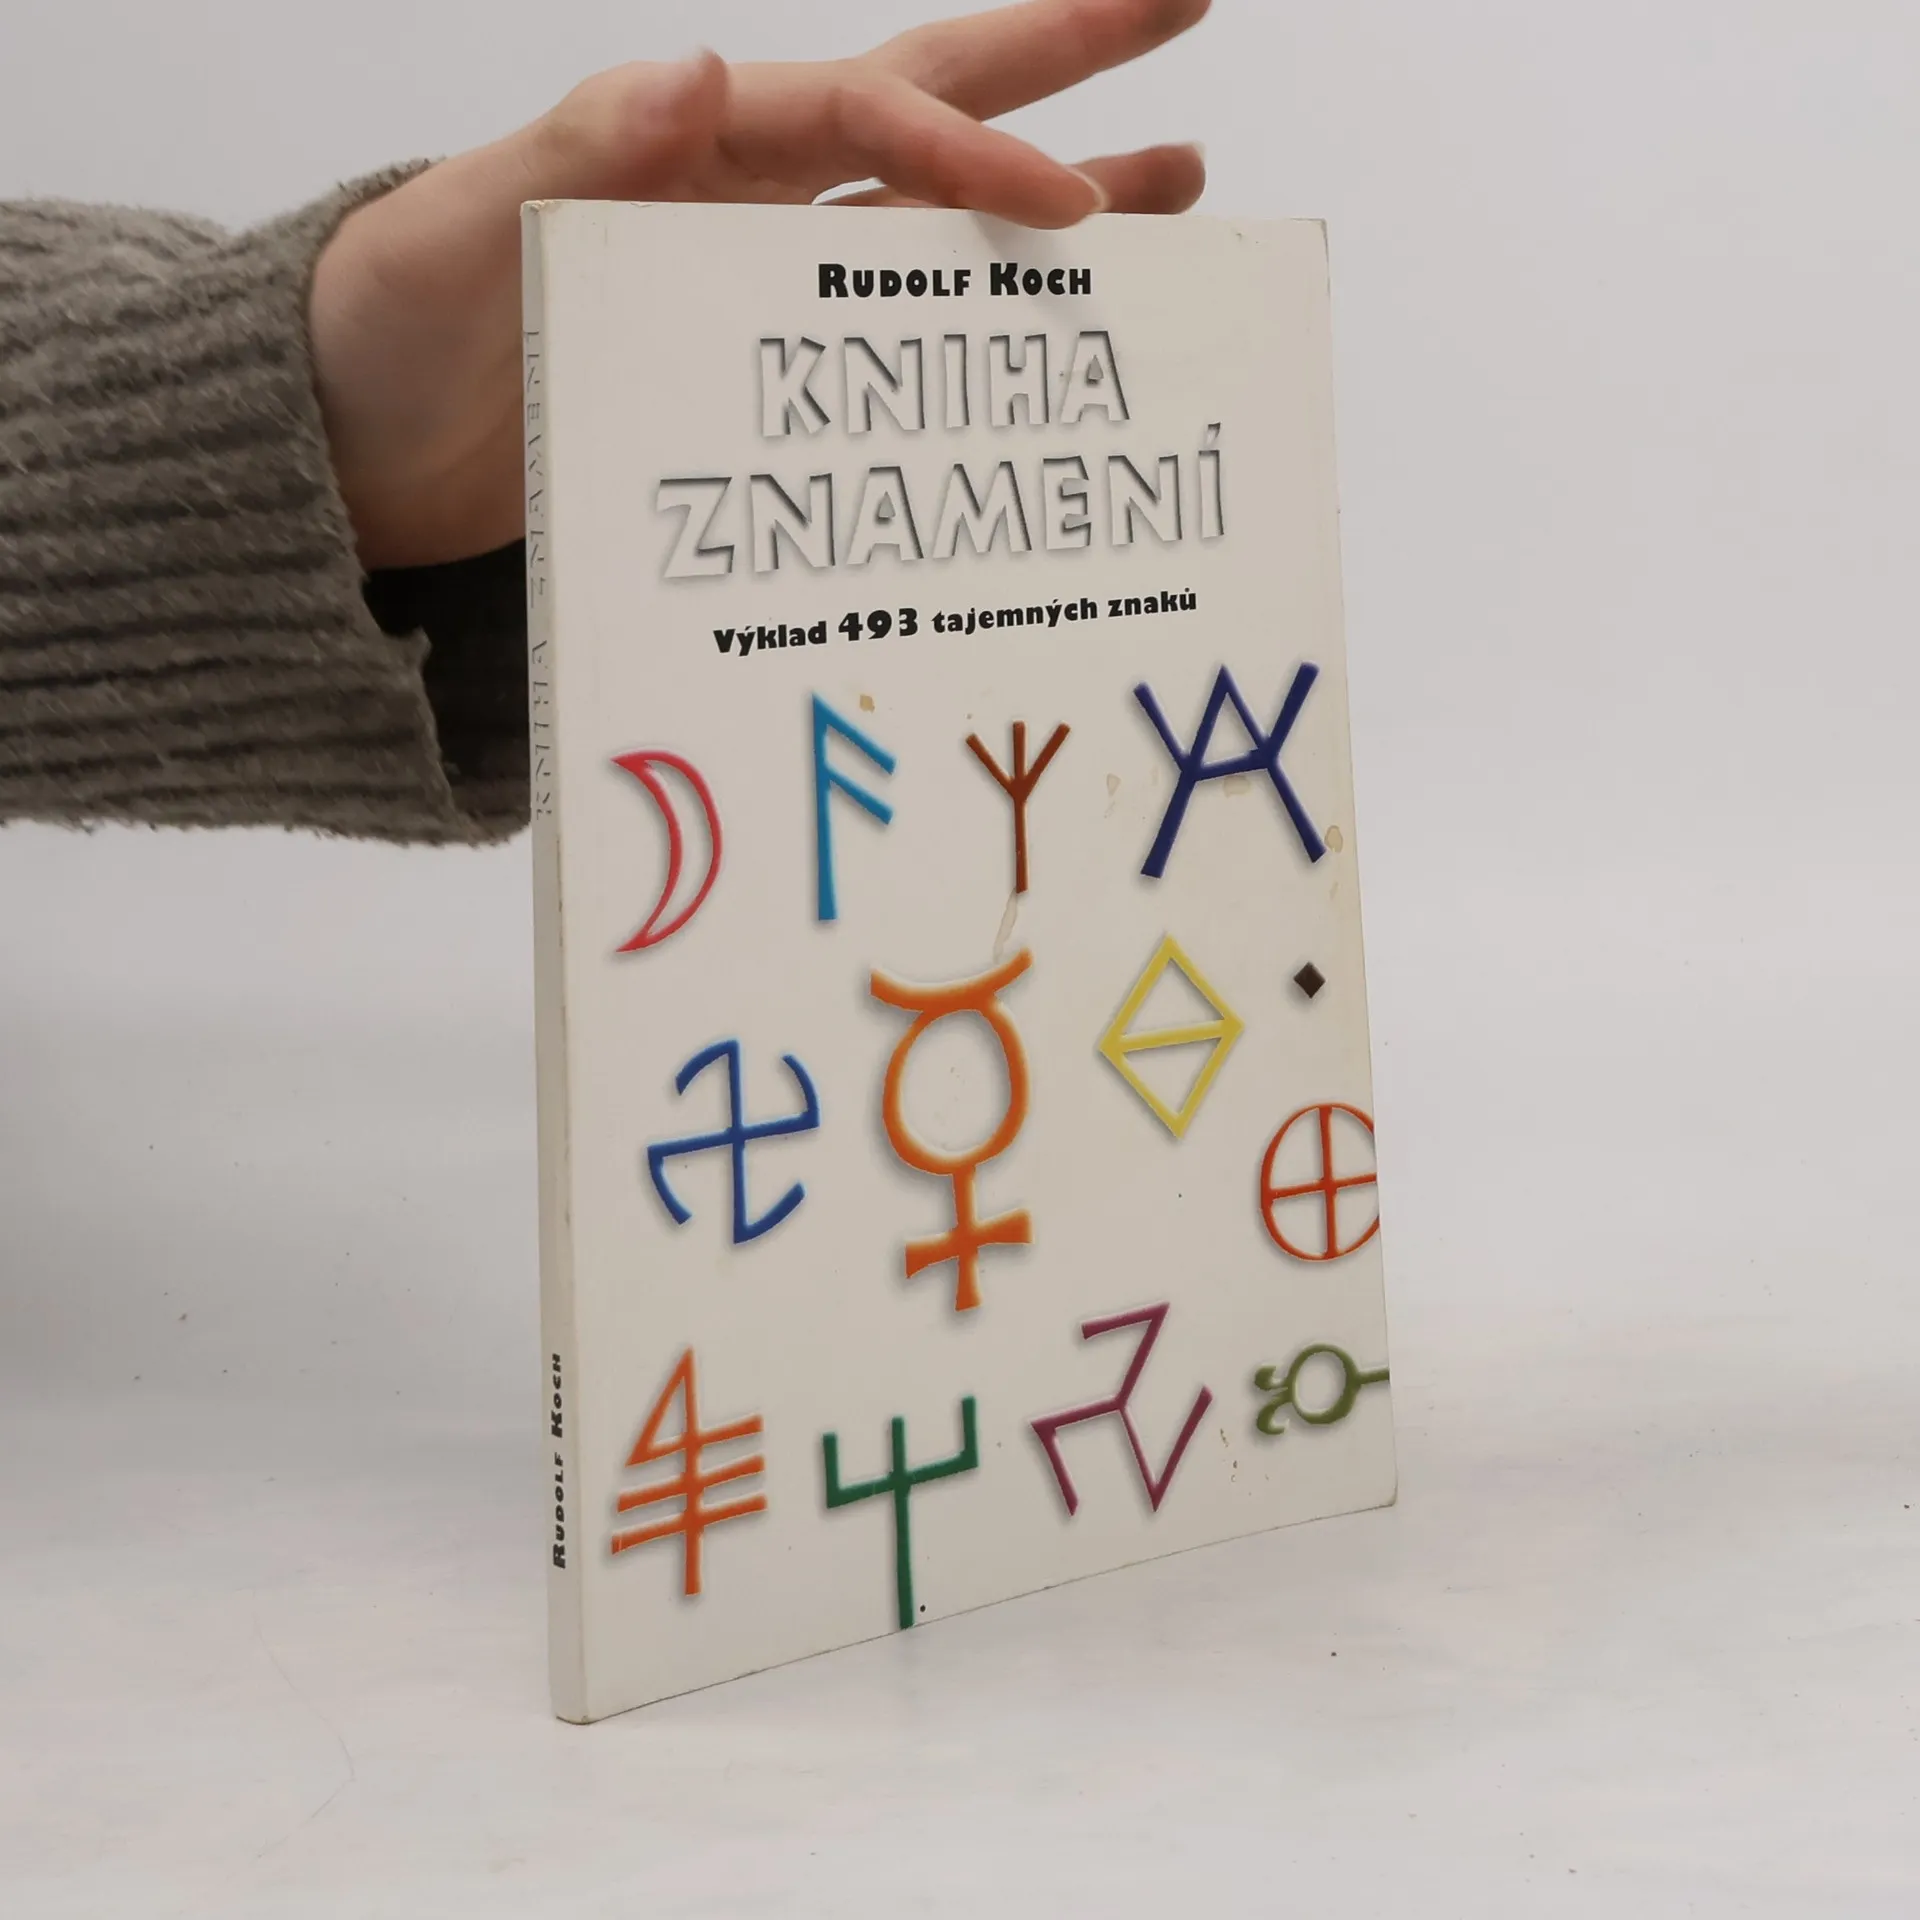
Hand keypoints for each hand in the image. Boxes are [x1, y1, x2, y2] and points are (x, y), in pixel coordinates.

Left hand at [310, 0, 1209, 571]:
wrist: (350, 451)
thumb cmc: (383, 332)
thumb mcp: (457, 233)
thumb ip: (578, 154)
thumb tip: (703, 68)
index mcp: (688, 145)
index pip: (865, 117)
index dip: (973, 154)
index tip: (1070, 209)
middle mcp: (740, 196)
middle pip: (925, 108)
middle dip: (1055, 62)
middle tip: (1180, 0)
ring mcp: (752, 283)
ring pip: (929, 226)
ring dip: (1047, 203)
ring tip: (1175, 186)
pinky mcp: (748, 370)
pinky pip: (884, 339)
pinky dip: (969, 333)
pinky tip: (1039, 344)